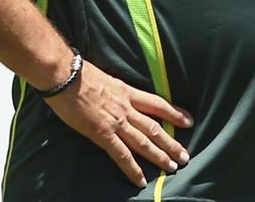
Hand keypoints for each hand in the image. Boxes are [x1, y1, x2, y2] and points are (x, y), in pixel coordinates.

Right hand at [45, 61, 193, 187]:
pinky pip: (120, 154)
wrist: (66, 75)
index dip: (175, 113)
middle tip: (185, 156)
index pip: (158, 104)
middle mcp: (126, 107)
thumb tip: (119, 97)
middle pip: (155, 127)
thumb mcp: (108, 79)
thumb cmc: (81, 74)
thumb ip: (117, 91)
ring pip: (143, 141)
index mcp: (128, 92)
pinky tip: (140, 180)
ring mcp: (116, 121)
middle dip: (172, 142)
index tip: (189, 121)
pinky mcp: (101, 133)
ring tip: (173, 167)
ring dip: (159, 155)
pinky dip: (132, 168)